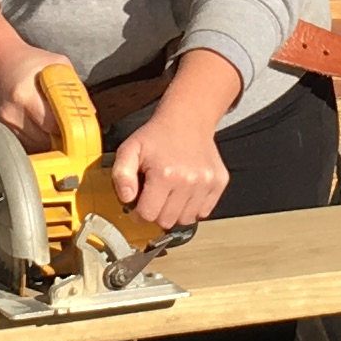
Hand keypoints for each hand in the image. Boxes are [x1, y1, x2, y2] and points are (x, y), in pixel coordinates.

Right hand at [0, 45, 72, 151]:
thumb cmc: (31, 62)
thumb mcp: (58, 64)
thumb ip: (75, 88)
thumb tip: (90, 114)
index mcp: (24, 94)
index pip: (53, 125)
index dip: (69, 129)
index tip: (78, 129)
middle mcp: (11, 112)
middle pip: (45, 140)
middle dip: (61, 137)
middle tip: (70, 127)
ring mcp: (4, 123)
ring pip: (35, 146)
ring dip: (49, 141)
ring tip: (53, 124)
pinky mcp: (1, 129)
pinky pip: (25, 144)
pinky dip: (37, 140)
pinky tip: (40, 126)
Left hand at [111, 113, 230, 230]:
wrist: (188, 119)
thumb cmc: (157, 136)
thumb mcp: (130, 149)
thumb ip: (122, 174)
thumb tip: (127, 198)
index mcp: (165, 174)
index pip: (148, 215)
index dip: (140, 212)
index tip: (140, 202)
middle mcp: (189, 181)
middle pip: (167, 221)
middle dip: (158, 213)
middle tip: (155, 196)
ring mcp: (206, 183)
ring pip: (186, 219)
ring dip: (176, 212)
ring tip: (171, 193)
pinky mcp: (219, 183)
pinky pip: (204, 212)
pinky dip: (193, 207)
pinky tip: (186, 192)